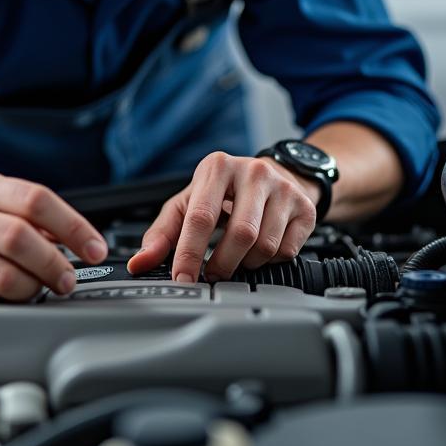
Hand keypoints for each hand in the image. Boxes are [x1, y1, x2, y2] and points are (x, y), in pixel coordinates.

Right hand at [0, 170, 107, 305]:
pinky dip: (2, 304)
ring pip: (3, 277)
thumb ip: (27, 215)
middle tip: (68, 280)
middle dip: (54, 265)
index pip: (36, 200)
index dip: (73, 227)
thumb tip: (77, 240)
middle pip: (20, 239)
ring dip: (32, 289)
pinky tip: (5, 298)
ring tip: (38, 289)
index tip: (95, 248)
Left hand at [127, 152, 317, 282]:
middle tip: (211, 274)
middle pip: (239, 234)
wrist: (276, 176)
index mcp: (217, 167)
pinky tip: (259, 251)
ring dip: (246, 264)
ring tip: (235, 258)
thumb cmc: (224, 192)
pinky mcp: (305, 208)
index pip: (201, 217)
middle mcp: (253, 172)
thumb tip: (140, 262)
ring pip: (265, 246)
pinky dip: (269, 262)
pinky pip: (286, 251)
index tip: (182, 278)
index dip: (189, 253)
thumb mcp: (189, 203)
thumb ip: (162, 233)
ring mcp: (283, 188)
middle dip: (221, 265)